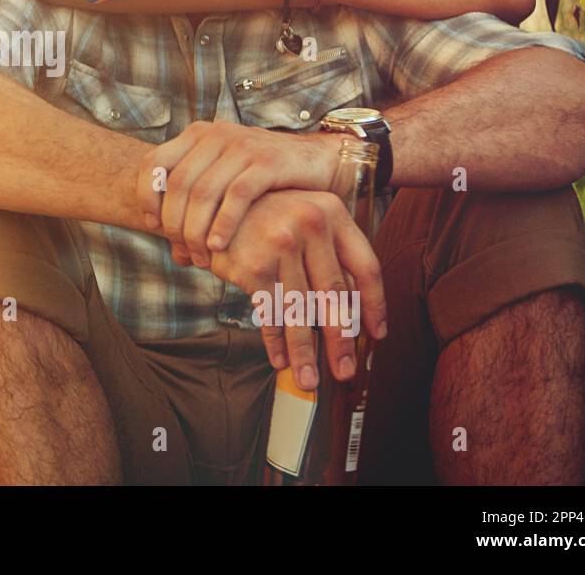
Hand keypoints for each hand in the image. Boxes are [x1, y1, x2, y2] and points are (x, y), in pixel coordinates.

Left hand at [138, 120, 343, 264]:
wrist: (319, 161)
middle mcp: (217, 135)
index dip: (147, 196)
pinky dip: (223, 224)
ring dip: (197, 230)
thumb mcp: (226, 185)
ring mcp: (242, 145)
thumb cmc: (267, 181)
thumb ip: (199, 213)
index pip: (155, 162)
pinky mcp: (268, 162)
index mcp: (198, 134)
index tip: (152, 225)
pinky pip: (236, 196)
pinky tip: (219, 245)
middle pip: (177, 183)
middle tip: (183, 251)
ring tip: (202, 257)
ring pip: (203, 192)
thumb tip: (176, 256)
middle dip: (174, 224)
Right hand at [206, 189, 387, 389]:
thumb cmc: (261, 215)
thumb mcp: (301, 220)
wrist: (209, 203)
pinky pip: (270, 313)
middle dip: (340, 341)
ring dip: (305, 352)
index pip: (366, 266)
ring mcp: (282, 243)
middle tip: (345, 371)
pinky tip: (279, 360)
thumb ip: (328, 257)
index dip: (373, 305)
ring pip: (301, 310)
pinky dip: (275, 341)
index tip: (375, 334)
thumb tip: (356, 312)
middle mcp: (312, 224)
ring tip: (309, 380)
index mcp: (332, 213)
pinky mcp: (255, 264)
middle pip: (335, 295)